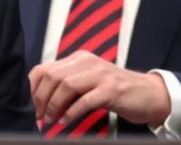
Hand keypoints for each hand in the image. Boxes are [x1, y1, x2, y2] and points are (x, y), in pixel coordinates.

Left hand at [29, 51, 170, 126]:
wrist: (150, 94)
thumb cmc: (115, 90)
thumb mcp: (88, 81)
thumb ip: (68, 83)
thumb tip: (41, 99)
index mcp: (78, 59)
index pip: (45, 68)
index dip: (33, 88)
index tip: (30, 105)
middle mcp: (87, 62)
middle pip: (52, 77)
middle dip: (41, 99)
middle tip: (39, 116)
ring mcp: (99, 75)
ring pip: (66, 86)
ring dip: (54, 106)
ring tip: (50, 120)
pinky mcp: (110, 90)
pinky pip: (84, 100)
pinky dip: (71, 113)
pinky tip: (65, 122)